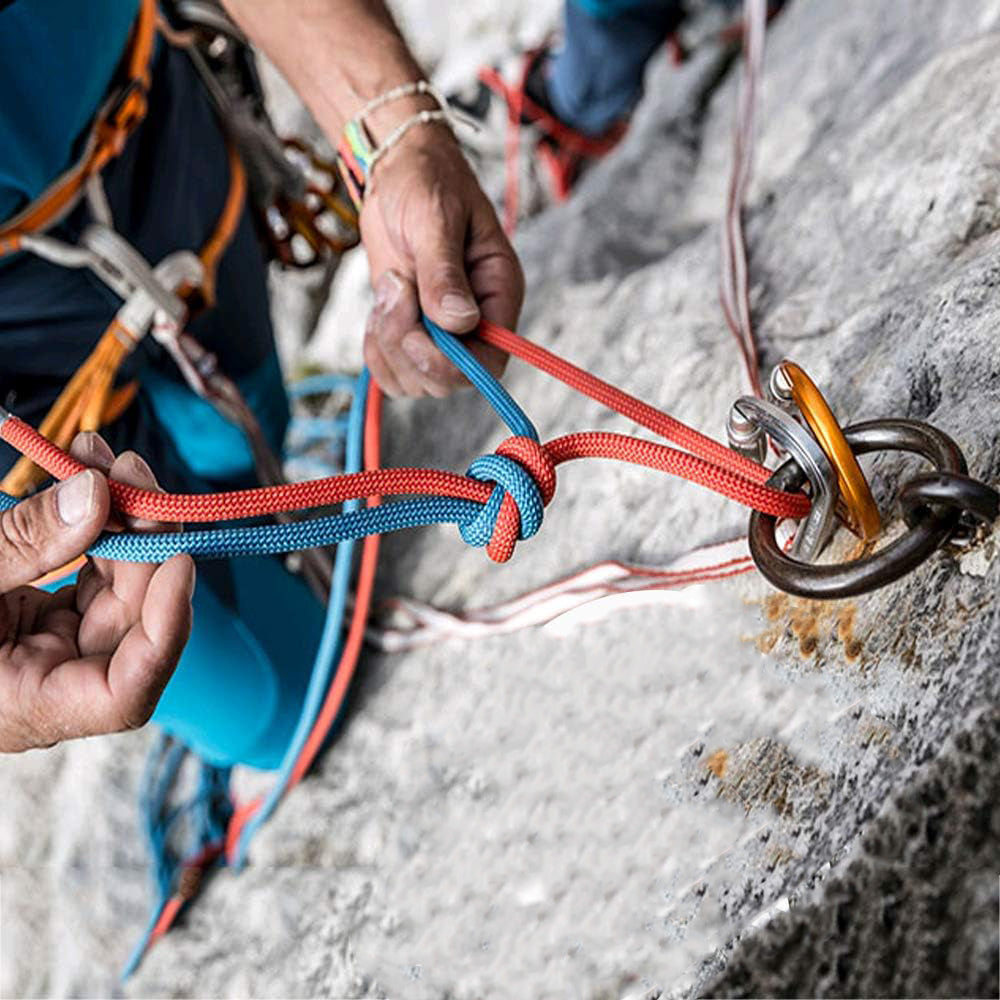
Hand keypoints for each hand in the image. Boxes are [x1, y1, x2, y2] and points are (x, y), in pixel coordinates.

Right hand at [0, 433, 194, 752]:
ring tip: (102, 456)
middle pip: (132, 622)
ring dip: (120, 522)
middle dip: (142, 541)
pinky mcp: (38, 618)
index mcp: (25, 706)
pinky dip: (91, 528)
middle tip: (127, 470)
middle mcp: (48, 684)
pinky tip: (85, 476)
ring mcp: (47, 649)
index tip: (180, 558)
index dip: (167, 630)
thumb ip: (21, 545)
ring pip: (116, 590)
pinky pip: (86, 574)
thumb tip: (95, 495)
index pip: (126, 693)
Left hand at [360, 128, 524, 397]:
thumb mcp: (437, 219)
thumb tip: (460, 321)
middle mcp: (476, 322)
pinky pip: (393, 372)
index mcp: (498, 294)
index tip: (417, 334)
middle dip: (410, 348)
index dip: (454, 365)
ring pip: (417, 381)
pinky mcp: (411, 332)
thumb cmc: (426, 183)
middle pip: (450, 380)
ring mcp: (442, 332)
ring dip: (389, 345)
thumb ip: (444, 271)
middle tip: (395, 289)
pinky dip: (376, 351)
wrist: (396, 173)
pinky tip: (378, 309)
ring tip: (389, 288)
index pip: (491, 362)